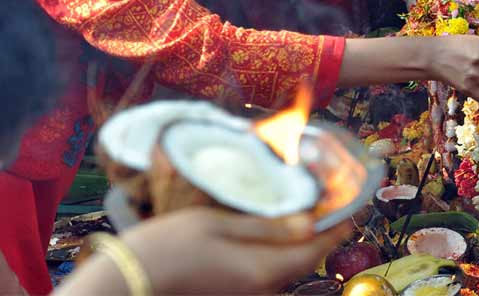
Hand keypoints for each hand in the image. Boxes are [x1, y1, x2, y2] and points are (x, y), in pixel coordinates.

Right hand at [119, 209, 348, 294]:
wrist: (125, 283)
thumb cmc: (168, 247)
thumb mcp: (218, 225)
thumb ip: (267, 227)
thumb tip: (310, 223)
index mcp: (264, 270)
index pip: (319, 248)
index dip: (340, 222)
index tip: (353, 198)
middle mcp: (263, 289)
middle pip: (306, 257)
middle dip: (320, 227)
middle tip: (326, 192)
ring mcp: (248, 294)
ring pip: (287, 264)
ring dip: (299, 236)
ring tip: (301, 203)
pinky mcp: (234, 292)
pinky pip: (268, 269)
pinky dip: (277, 247)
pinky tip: (269, 225)